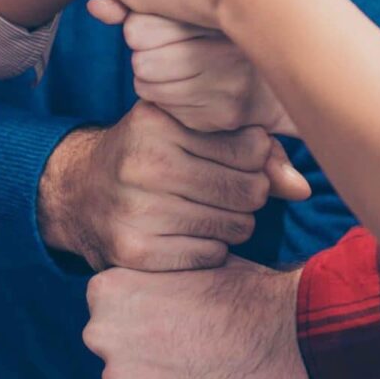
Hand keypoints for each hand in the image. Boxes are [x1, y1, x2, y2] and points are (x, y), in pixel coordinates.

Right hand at [37, 102, 284, 272]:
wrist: (77, 193)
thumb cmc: (147, 156)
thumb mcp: (187, 134)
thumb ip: (251, 152)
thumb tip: (303, 189)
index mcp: (158, 122)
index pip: (250, 148)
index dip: (255, 160)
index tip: (239, 162)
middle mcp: (144, 163)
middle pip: (248, 191)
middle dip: (250, 196)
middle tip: (227, 194)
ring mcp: (136, 209)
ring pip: (235, 227)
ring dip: (234, 225)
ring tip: (208, 213)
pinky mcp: (134, 251)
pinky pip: (210, 256)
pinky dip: (211, 249)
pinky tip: (190, 235)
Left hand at [84, 257, 315, 378]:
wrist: (288, 337)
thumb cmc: (247, 294)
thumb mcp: (190, 264)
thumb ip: (155, 279)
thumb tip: (150, 284)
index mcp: (107, 291)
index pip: (113, 312)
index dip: (147, 319)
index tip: (177, 322)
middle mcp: (100, 334)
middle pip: (117, 351)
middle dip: (147, 354)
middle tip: (192, 350)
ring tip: (204, 373)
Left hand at [89, 0, 294, 135]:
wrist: (277, 74)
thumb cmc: (218, 32)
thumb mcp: (183, 9)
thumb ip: (137, 5)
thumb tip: (95, 6)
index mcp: (217, 12)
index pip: (138, 28)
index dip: (141, 28)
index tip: (165, 27)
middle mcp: (227, 49)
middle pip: (140, 61)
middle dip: (146, 55)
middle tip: (171, 50)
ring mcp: (227, 85)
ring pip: (147, 85)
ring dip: (153, 79)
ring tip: (181, 68)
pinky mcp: (223, 115)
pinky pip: (166, 108)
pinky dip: (170, 100)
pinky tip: (193, 88)